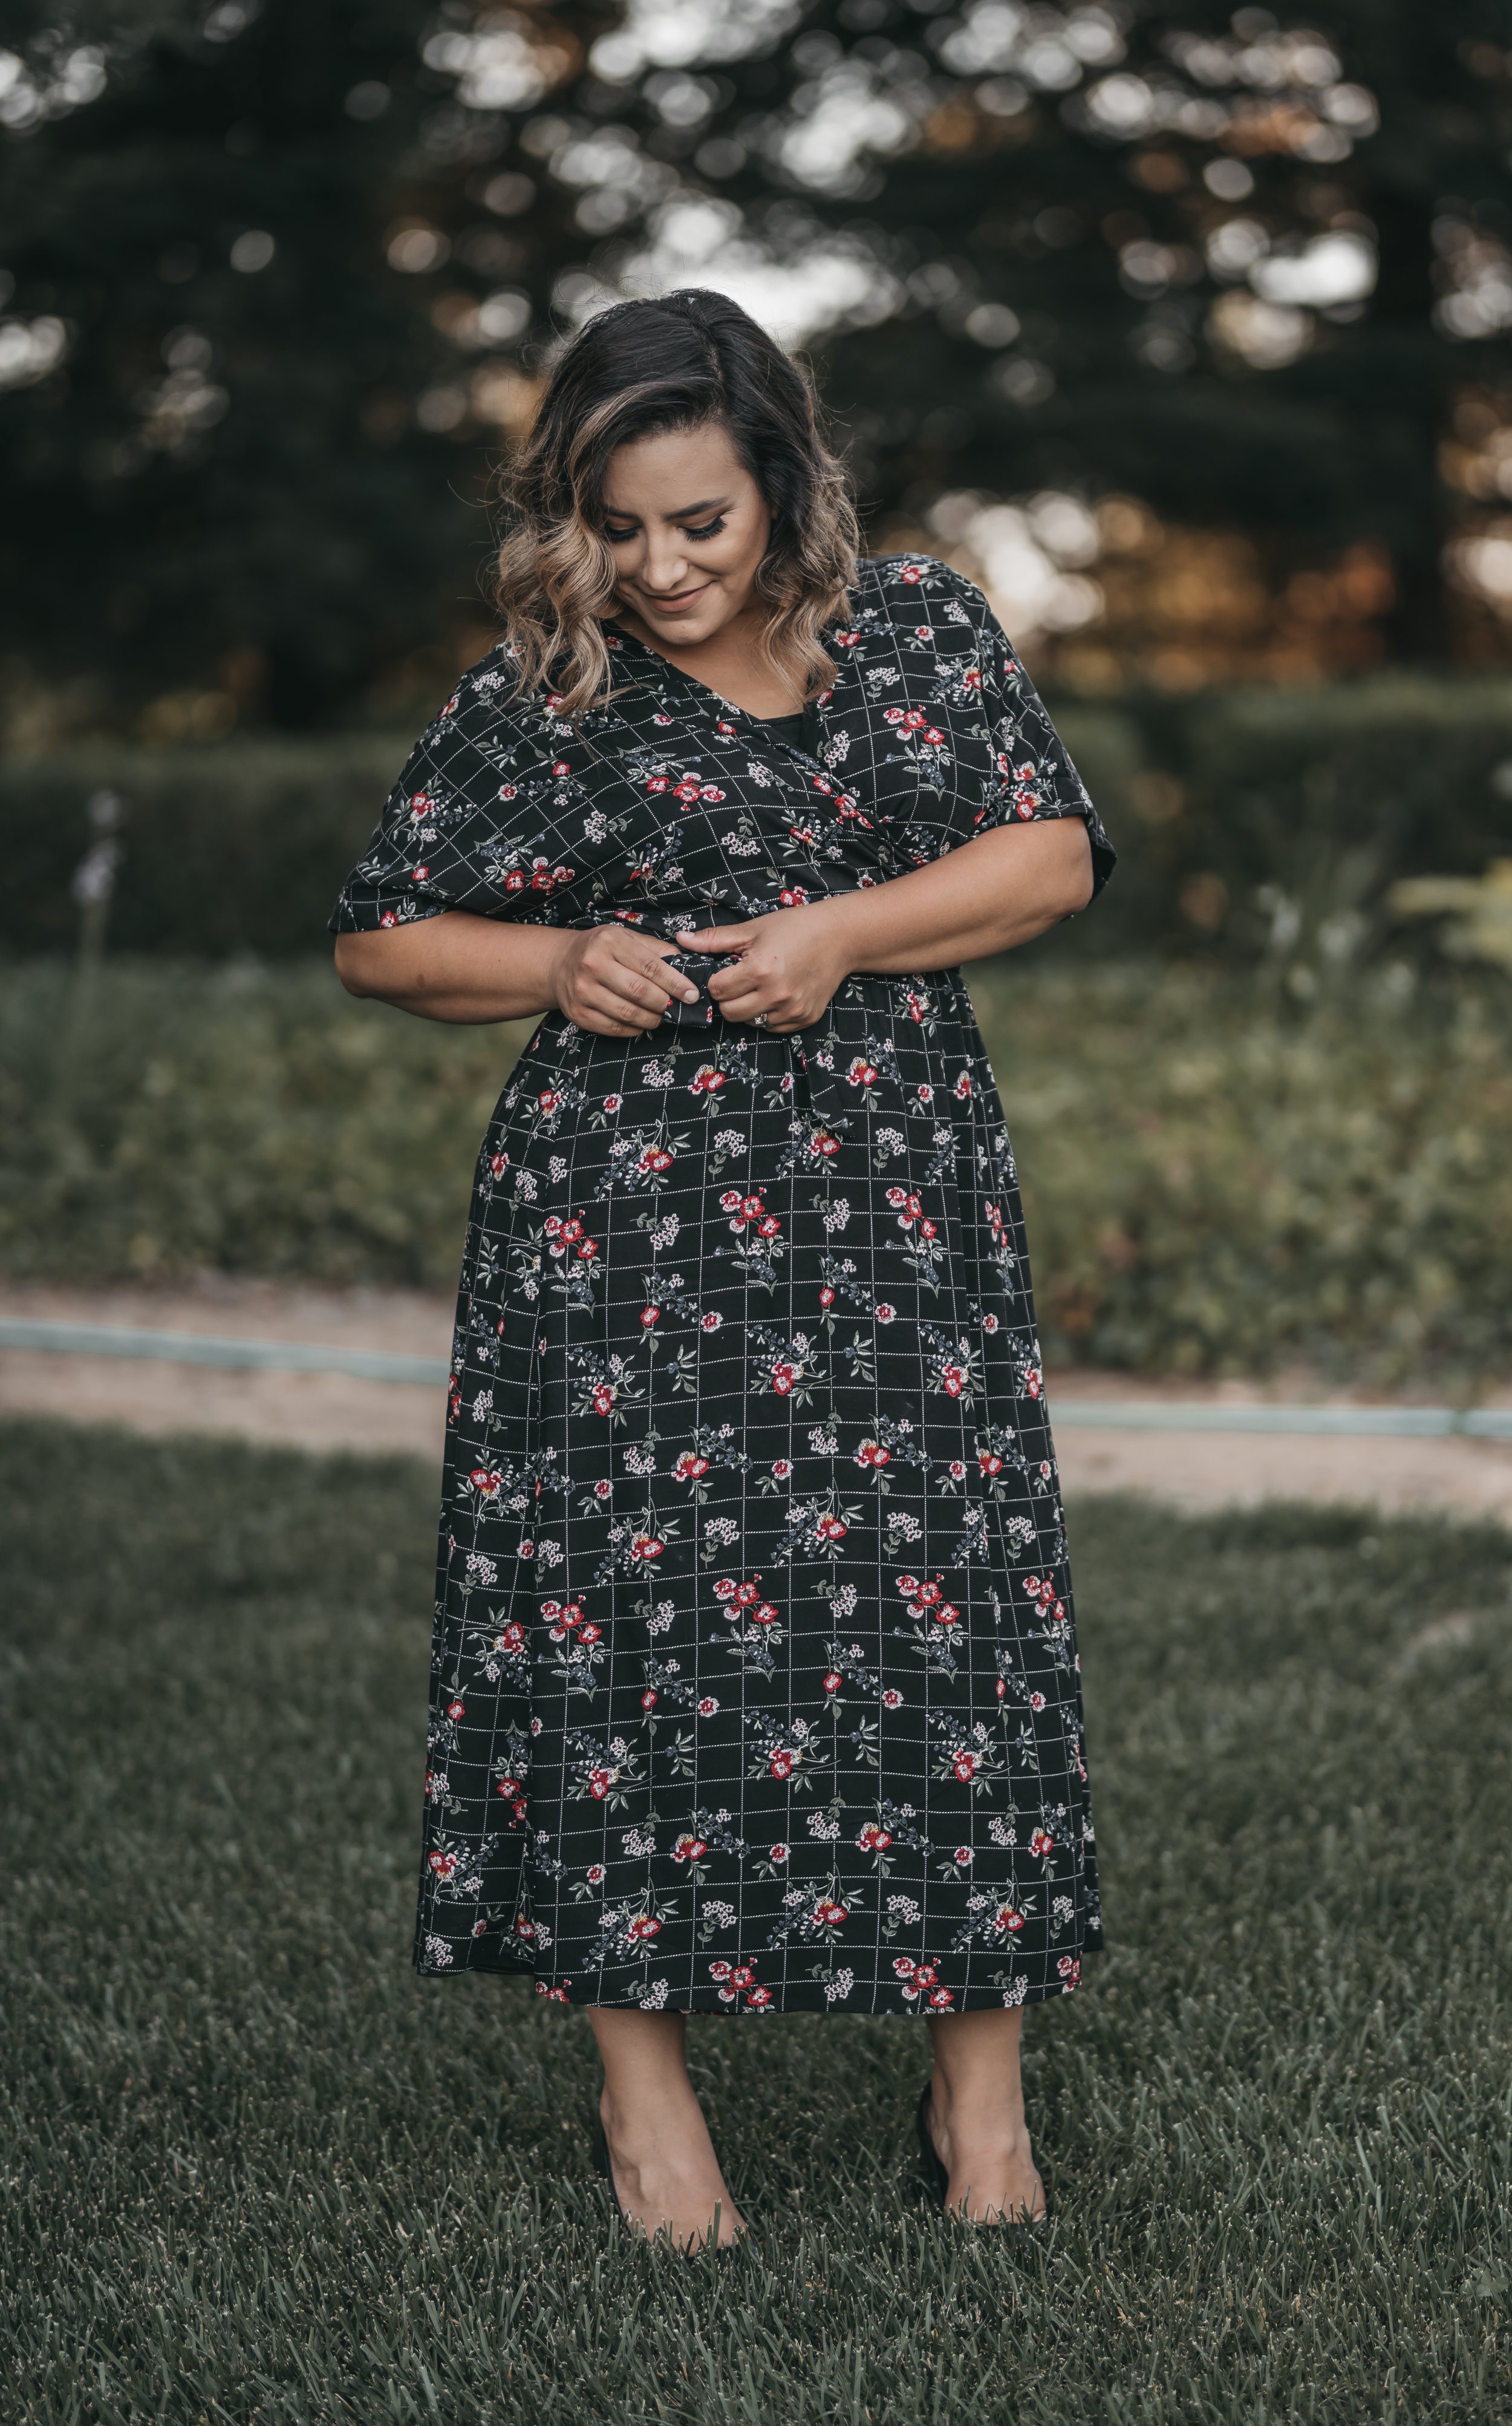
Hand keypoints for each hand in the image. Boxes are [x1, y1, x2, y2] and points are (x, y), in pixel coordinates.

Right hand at [550, 924, 700, 1035]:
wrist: (559, 963)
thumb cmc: (600, 949)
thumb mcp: (626, 937)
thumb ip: (655, 950)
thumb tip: (686, 965)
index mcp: (609, 941)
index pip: (650, 966)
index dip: (675, 983)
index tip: (692, 995)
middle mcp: (592, 964)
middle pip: (639, 992)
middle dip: (664, 1003)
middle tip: (676, 1007)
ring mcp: (582, 991)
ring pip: (627, 1013)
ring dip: (651, 1019)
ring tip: (661, 1015)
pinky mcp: (577, 1013)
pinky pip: (613, 1028)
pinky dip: (634, 1029)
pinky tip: (641, 1022)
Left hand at [674, 907, 848, 1033]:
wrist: (840, 938)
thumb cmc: (795, 928)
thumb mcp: (753, 929)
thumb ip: (714, 939)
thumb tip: (681, 940)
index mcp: (760, 970)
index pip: (717, 990)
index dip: (716, 980)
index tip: (726, 971)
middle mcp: (776, 995)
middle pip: (730, 1013)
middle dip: (728, 998)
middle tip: (739, 981)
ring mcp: (792, 1010)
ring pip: (750, 1023)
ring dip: (747, 1008)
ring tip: (759, 987)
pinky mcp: (805, 1019)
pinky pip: (772, 1027)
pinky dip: (768, 1016)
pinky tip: (775, 996)